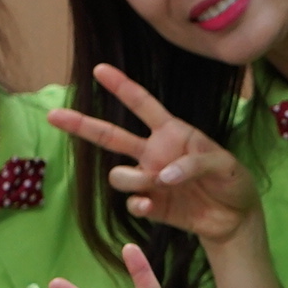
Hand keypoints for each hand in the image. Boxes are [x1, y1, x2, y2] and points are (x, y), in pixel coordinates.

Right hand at [48, 63, 263, 246]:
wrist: (234, 217)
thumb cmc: (232, 181)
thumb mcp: (225, 165)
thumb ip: (196, 163)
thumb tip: (163, 176)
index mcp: (172, 133)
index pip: (143, 105)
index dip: (122, 88)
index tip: (100, 69)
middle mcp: (154, 153)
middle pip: (110, 136)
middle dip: (82, 125)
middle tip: (53, 115)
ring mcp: (149, 179)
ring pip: (118, 175)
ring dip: (132, 179)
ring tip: (156, 184)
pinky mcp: (150, 205)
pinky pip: (130, 202)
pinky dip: (138, 203)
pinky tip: (150, 205)